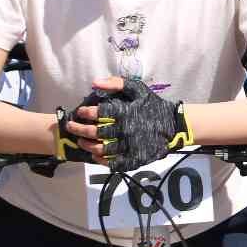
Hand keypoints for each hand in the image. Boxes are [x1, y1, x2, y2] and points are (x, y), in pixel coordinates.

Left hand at [71, 76, 190, 171]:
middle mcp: (126, 130)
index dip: (86, 112)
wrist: (175, 125)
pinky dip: (102, 160)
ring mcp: (130, 146)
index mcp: (126, 113)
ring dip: (87, 145)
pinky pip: (114, 163)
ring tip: (81, 141)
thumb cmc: (154, 106)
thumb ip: (117, 84)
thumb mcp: (139, 90)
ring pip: (101, 148)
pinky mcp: (135, 158)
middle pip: (95, 132)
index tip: (80, 112)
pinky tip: (96, 156)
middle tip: (71, 126)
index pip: (98, 113)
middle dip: (79, 129)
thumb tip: (94, 83)